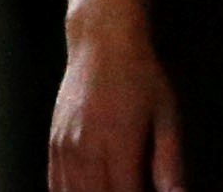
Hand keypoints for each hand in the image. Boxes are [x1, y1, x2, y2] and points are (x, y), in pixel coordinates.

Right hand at [50, 25, 184, 191]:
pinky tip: (88, 191)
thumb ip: (169, 160)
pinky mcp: (53, 143)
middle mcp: (87, 147)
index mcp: (119, 141)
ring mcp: (66, 146)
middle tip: (133, 189)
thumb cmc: (141, 76)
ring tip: (114, 188)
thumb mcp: (167, 114)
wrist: (102, 45)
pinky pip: (55, 183)